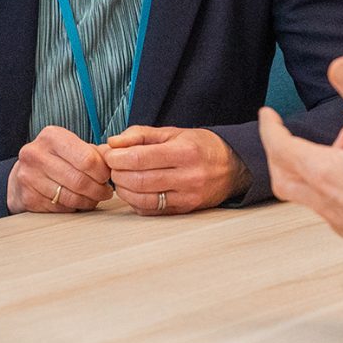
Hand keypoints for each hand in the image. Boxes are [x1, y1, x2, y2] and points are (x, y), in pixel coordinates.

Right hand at [8, 125, 111, 212]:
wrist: (23, 173)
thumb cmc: (54, 159)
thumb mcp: (73, 147)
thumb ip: (96, 152)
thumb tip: (114, 159)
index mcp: (51, 136)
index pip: (87, 159)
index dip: (102, 172)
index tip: (107, 176)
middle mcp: (36, 154)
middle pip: (80, 180)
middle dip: (98, 190)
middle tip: (105, 192)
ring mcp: (29, 177)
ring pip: (71, 197)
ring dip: (88, 201)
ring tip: (94, 198)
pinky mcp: (27, 197)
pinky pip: (60, 208)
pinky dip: (73, 208)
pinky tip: (76, 202)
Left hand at [104, 125, 248, 213]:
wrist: (233, 166)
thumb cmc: (201, 147)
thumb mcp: (173, 132)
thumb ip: (140, 135)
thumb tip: (113, 143)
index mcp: (184, 152)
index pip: (140, 157)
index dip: (117, 157)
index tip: (109, 154)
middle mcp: (188, 176)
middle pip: (139, 180)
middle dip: (118, 174)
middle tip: (112, 168)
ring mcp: (187, 196)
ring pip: (143, 199)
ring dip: (124, 190)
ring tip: (121, 179)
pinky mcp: (185, 210)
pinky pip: (152, 210)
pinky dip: (136, 202)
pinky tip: (134, 192)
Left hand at [256, 56, 342, 272]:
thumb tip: (341, 65)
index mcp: (327, 173)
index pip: (281, 148)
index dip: (271, 128)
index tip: (267, 115)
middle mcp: (326, 200)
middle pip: (286, 174)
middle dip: (283, 150)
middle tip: (289, 134)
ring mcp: (341, 220)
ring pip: (311, 190)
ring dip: (317, 163)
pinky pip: (333, 204)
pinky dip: (335, 182)